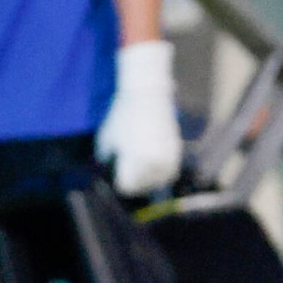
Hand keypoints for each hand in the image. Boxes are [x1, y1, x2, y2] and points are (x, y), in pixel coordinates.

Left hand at [97, 39, 182, 195]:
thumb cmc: (123, 116)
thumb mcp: (106, 138)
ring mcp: (168, 157)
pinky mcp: (177, 150)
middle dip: (134, 181)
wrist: (148, 95)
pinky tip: (153, 163)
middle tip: (128, 172)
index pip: (127, 186)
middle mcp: (154, 163)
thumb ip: (106, 157)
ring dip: (150, 179)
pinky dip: (161, 171)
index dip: (120, 182)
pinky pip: (170, 171)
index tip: (117, 174)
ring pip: (159, 181)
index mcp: (135, 161)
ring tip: (142, 170)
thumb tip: (109, 168)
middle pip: (143, 186)